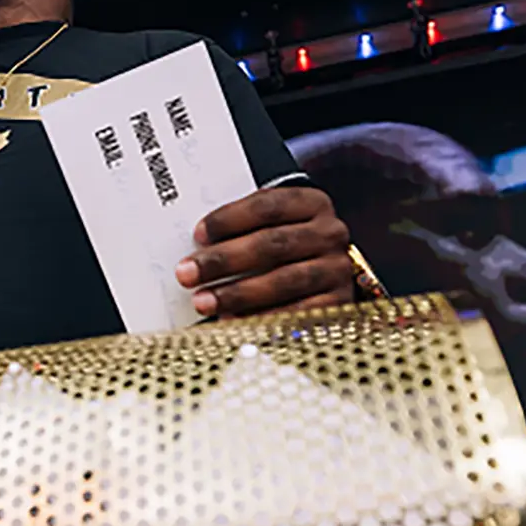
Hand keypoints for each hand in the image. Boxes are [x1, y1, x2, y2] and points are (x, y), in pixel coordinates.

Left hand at [175, 185, 354, 317]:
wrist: (327, 276)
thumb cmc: (285, 247)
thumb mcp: (270, 227)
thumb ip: (241, 230)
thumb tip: (196, 248)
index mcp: (311, 203)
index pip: (268, 206)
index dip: (230, 219)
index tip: (198, 235)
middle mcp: (330, 233)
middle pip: (272, 244)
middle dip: (224, 260)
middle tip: (187, 273)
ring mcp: (336, 269)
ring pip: (283, 280)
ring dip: (237, 293)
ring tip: (204, 302)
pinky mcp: (338, 303)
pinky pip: (296, 313)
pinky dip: (262, 319)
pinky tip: (234, 322)